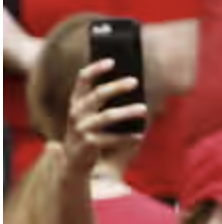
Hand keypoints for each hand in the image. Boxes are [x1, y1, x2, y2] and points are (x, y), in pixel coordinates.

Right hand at [61, 60, 143, 176]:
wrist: (75, 162)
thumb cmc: (91, 132)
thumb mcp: (94, 115)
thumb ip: (107, 101)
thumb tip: (134, 84)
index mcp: (77, 102)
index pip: (82, 80)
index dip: (95, 69)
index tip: (112, 61)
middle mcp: (76, 113)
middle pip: (97, 95)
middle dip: (116, 87)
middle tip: (135, 81)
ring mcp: (80, 129)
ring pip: (107, 116)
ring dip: (127, 111)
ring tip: (144, 108)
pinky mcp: (88, 144)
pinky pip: (112, 138)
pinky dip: (127, 137)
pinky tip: (140, 136)